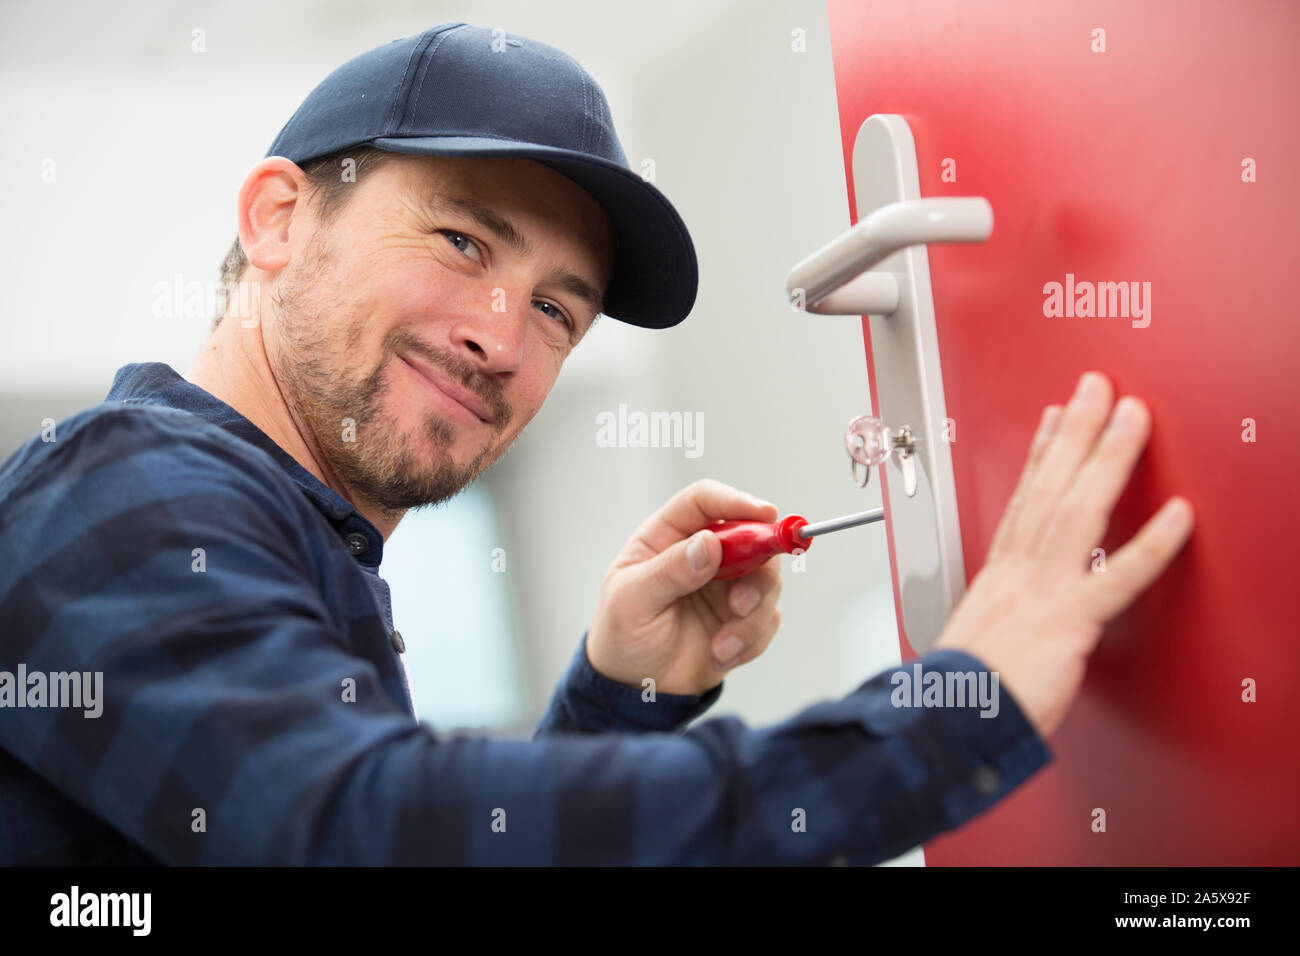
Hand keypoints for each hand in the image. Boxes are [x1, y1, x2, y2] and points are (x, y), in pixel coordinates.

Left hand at [586, 479, 783, 695]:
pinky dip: (752, 639)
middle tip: (740, 603)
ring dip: (752, 615)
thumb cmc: (622, 636)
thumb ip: (669, 571)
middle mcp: (702, 554)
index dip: (736, 501)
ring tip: (723, 645)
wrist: (636, 689)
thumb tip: (710, 543)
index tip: (765, 514)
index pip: (705, 502)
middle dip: (757, 567)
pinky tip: (722, 655)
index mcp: (667, 537)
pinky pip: (769, 618)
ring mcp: (726, 585)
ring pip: (767, 579)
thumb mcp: (631, 602)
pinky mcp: (743, 617)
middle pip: (750, 536)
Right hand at [935, 371, 1193, 738]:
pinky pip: (1117, 579)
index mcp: (998, 577)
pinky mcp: (1067, 622)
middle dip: (1076, 431)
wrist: (944, 722)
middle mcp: (1018, 572)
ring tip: (1132, 416)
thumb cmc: (955, 696)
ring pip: (1078, 510)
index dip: (1042, 453)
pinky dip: (1151, 545)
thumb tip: (1004, 624)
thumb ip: (997, 622)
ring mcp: (1043, 591)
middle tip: (1097, 387)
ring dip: (1107, 457)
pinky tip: (1180, 516)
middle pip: (1050, 487)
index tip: (1056, 419)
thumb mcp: (971, 643)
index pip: (1024, 499)